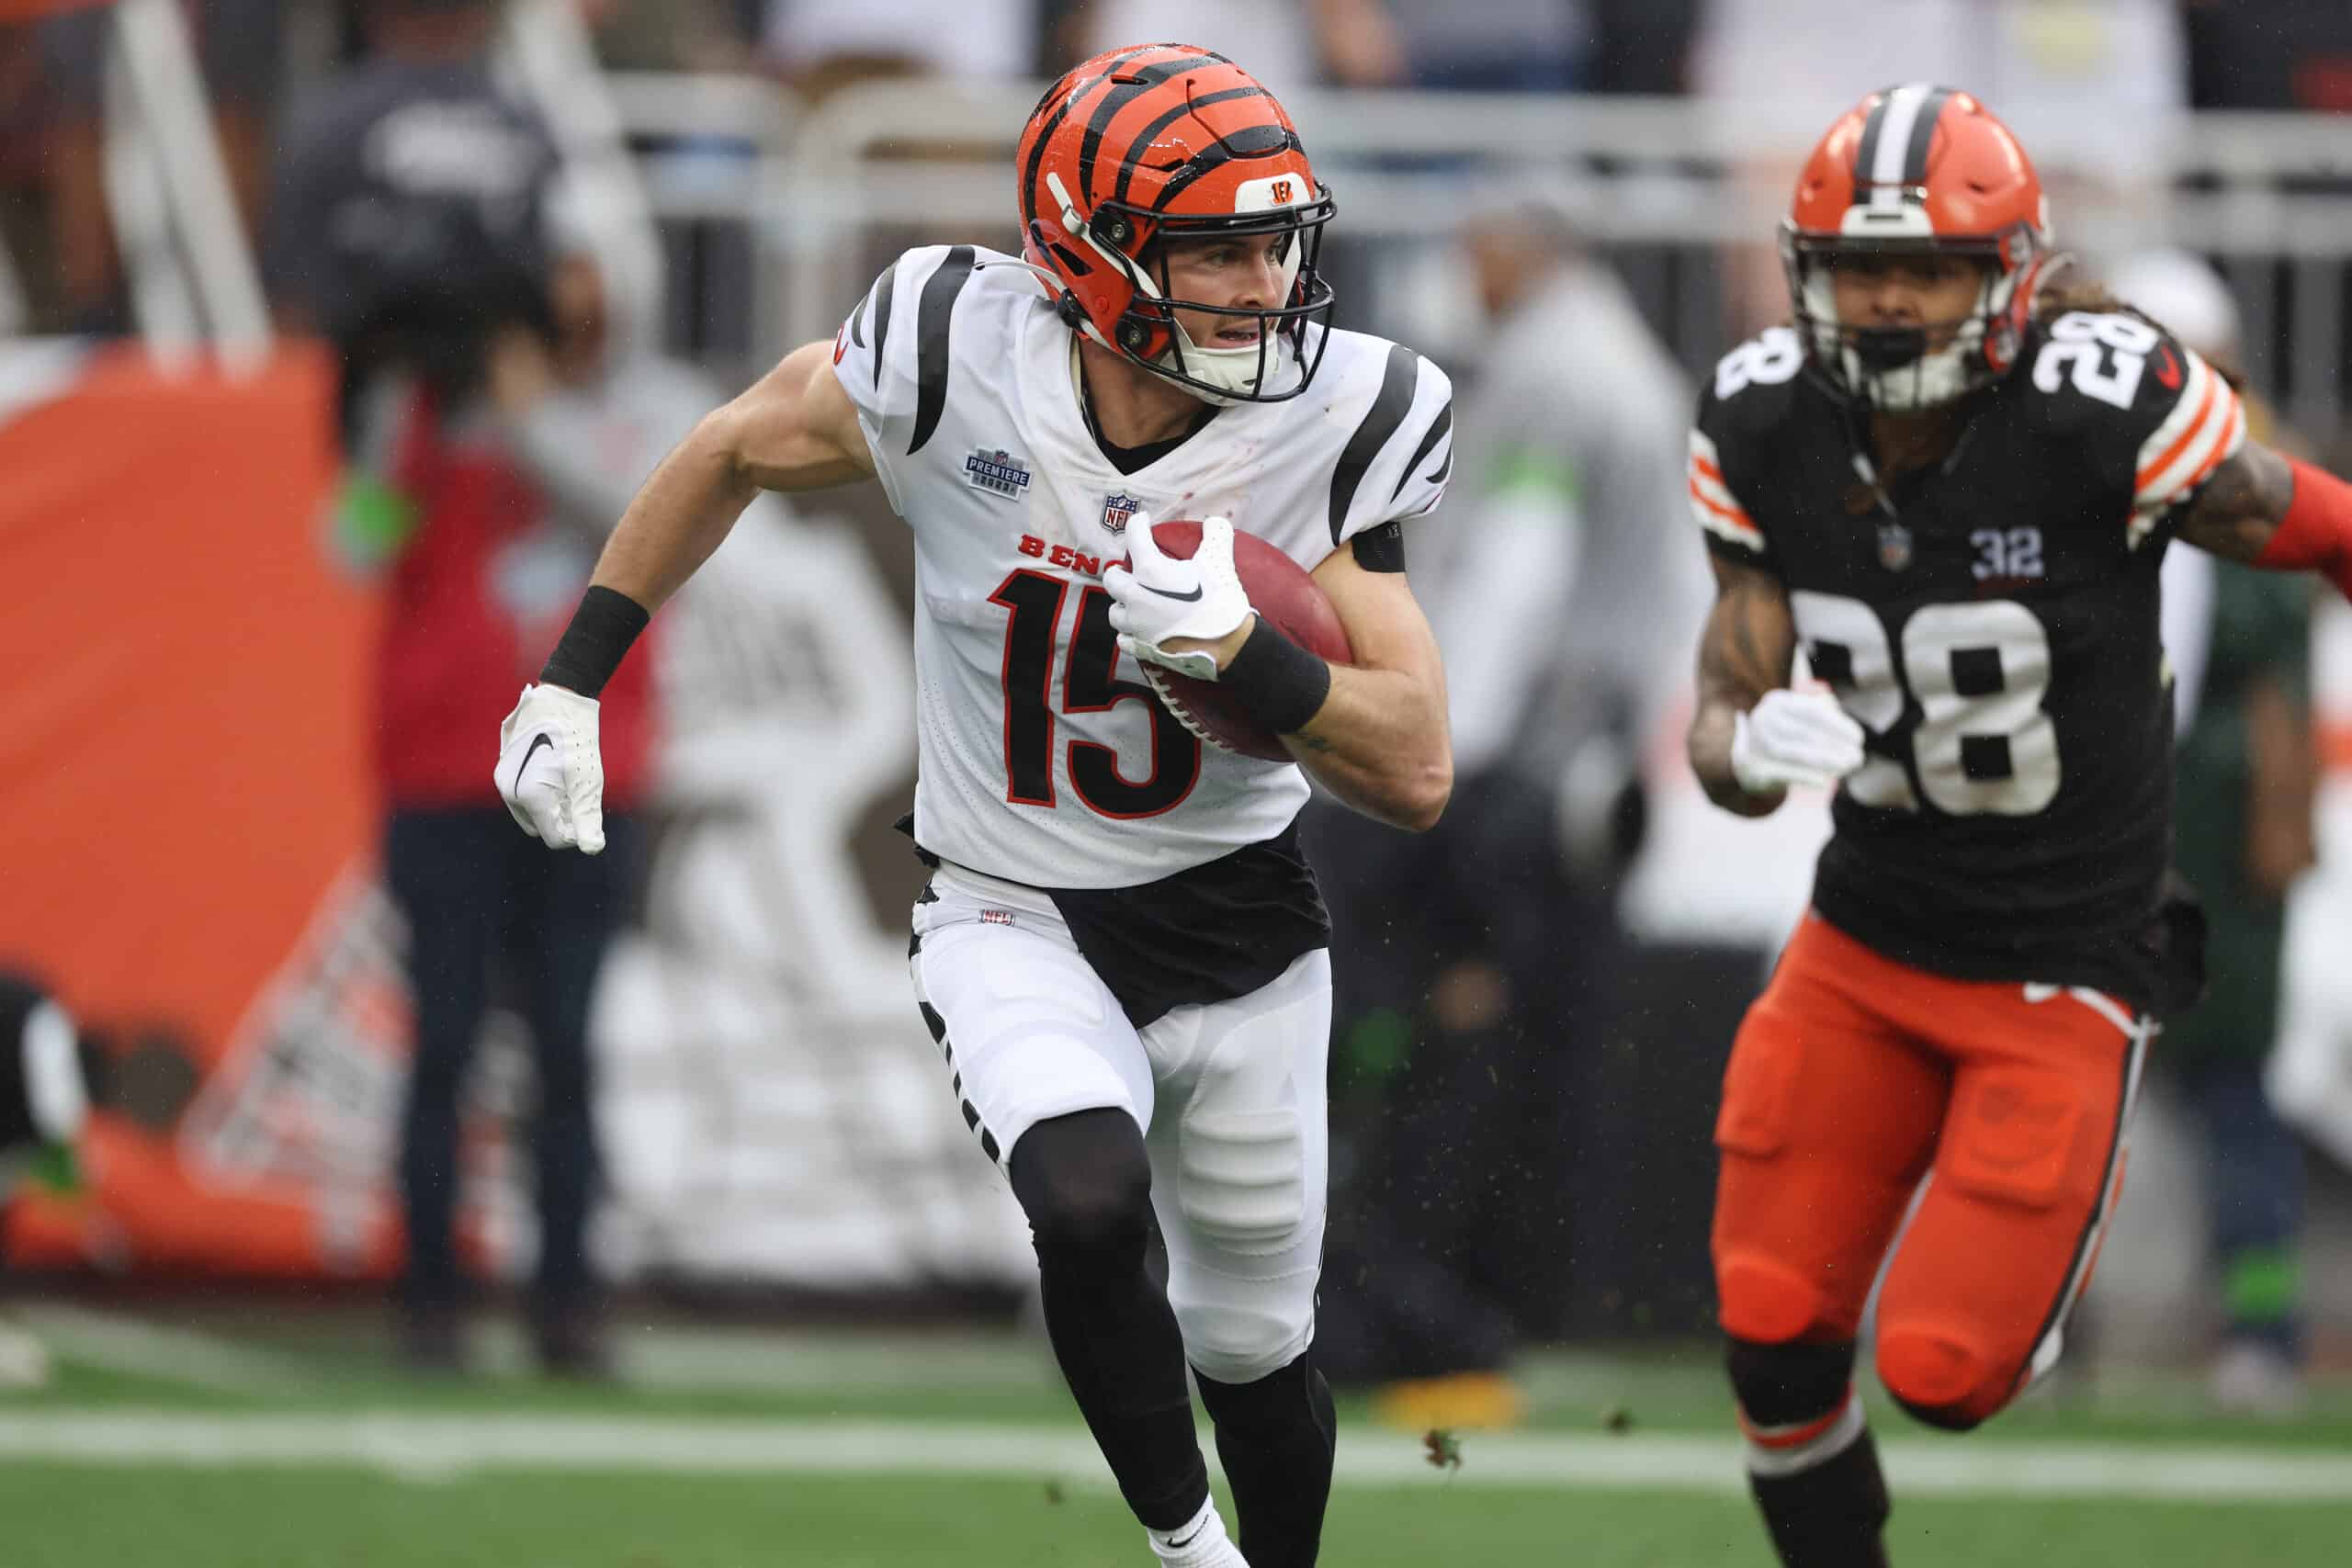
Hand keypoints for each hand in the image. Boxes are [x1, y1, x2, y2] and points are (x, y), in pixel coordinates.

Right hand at [496, 683, 606, 851]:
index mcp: (529, 797)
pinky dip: (540, 793)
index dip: (576, 829)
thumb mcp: (587, 781)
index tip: (586, 806)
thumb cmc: (578, 741)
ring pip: (532, 813)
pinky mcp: (504, 771)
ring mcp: (504, 781)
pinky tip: (553, 770)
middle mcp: (510, 792)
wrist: (559, 701)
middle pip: (542, 827)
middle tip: (576, 790)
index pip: (555, 837)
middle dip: (561, 817)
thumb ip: (587, 817)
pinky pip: (523, 797)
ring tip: (565, 778)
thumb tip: (593, 849)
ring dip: (550, 805)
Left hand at [1102, 514, 1253, 679]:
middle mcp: (1136, 597)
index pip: (1134, 537)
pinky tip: (1139, 630)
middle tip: (1133, 569)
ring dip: (1122, 604)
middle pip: (1112, 578)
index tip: (1143, 522)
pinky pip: (1124, 639)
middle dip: (1120, 571)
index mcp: (1150, 571)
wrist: (1226, 645)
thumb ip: (1216, 535)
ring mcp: (1136, 625)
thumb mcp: (1220, 560)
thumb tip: (1215, 522)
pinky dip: (1129, 633)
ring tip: (1135, 601)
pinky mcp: (1142, 648)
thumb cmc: (1219, 600)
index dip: (1138, 524)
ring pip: (1115, 612)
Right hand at [1730, 689, 1865, 794]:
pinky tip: (1823, 782)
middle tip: (1858, 757)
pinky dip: (1804, 777)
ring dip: (1825, 761)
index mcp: (1776, 701)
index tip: (1859, 738)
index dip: (1839, 726)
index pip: (1813, 712)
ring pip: (1795, 753)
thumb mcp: (1798, 714)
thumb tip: (1838, 714)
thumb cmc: (1783, 733)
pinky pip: (1781, 773)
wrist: (1744, 757)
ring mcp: (1755, 743)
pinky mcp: (1751, 768)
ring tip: (1847, 767)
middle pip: (1805, 733)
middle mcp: (1762, 719)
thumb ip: (1819, 710)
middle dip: (1836, 746)